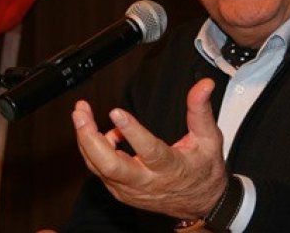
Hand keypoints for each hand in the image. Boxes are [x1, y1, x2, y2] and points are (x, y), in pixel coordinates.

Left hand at [71, 78, 227, 219]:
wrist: (200, 203)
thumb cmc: (204, 171)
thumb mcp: (208, 139)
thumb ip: (201, 110)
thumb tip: (204, 85)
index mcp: (171, 169)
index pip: (149, 151)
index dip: (131, 132)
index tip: (116, 112)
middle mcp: (147, 182)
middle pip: (110, 166)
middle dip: (90, 138)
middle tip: (81, 114)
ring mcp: (131, 190)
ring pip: (99, 168)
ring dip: (86, 140)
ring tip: (81, 115)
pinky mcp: (121, 192)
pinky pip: (100, 170)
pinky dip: (95, 150)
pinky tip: (102, 133)